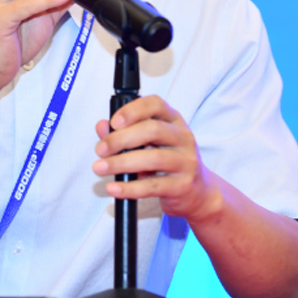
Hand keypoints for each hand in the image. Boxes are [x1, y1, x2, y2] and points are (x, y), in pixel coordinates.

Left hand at [92, 95, 217, 221]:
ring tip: (100, 168)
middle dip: (120, 139)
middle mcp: (184, 137)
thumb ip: (123, 133)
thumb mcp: (148, 143)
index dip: (133, 110)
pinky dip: (130, 188)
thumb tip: (101, 126)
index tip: (113, 123)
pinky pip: (153, 186)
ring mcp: (186, 161)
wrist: (198, 192)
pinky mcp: (183, 185)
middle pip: (152, 130)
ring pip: (153, 158)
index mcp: (174, 120)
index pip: (155, 105)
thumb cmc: (168, 162)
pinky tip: (114, 188)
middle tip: (100, 150)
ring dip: (121, 163)